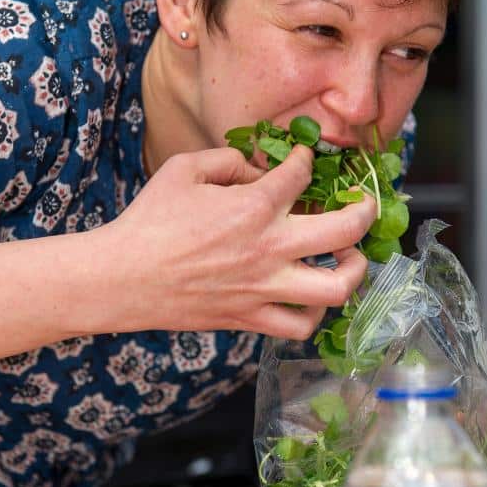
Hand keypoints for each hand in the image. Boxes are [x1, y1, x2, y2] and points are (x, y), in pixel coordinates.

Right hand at [100, 145, 376, 339]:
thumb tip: (258, 167)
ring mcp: (264, 288)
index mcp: (254, 206)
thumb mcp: (185, 169)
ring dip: (353, 270)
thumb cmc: (150, 221)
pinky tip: (310, 295)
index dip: (306, 160)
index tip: (303, 159)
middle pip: (346, 230)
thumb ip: (229, 160)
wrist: (122, 278)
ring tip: (349, 258)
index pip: (302, 175)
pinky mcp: (251, 318)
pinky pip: (300, 326)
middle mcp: (270, 248)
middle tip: (363, 204)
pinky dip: (314, 313)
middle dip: (364, 210)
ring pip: (337, 288)